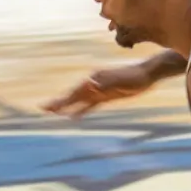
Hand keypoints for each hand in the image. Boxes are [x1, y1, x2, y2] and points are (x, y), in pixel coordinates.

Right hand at [42, 64, 156, 119]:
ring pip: (79, 100)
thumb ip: (105, 82)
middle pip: (73, 95)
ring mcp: (99, 89)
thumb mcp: (121, 80)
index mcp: (95, 79)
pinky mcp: (106, 96)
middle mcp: (94, 83)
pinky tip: (74, 117)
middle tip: (42, 108)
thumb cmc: (135, 77)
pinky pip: (90, 105)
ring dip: (67, 106)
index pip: (75, 92)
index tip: (50, 105)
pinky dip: (81, 110)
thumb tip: (88, 83)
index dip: (62, 99)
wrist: (148, 73)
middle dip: (58, 102)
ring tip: (53, 113)